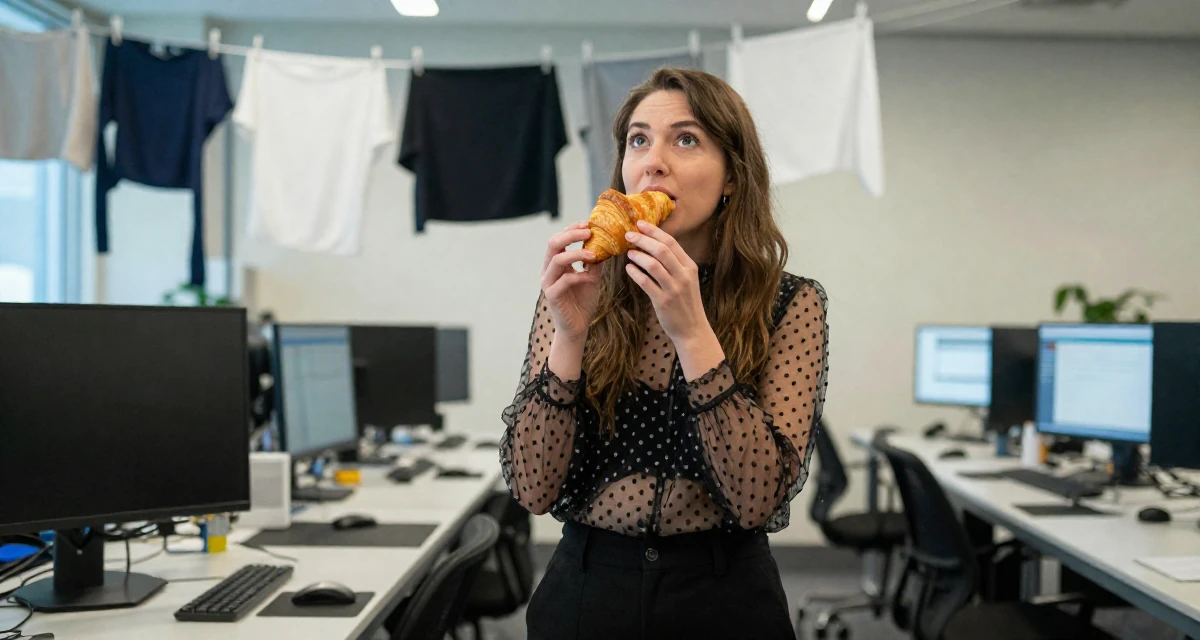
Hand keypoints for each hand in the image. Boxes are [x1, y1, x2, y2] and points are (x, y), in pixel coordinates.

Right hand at [542, 221, 600, 342]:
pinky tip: (592, 278)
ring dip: (577, 253)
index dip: (572, 229)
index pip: (559, 239)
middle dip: (571, 234)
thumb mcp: (592, 277)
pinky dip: (580, 275)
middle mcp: (548, 270)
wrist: (577, 327)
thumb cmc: (583, 302)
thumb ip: (594, 262)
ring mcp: (548, 283)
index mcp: (555, 264)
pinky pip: (565, 280)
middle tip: (589, 232)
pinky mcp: (552, 295)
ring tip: (594, 254)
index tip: (589, 224)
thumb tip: (606, 243)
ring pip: (557, 260)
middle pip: (553, 243)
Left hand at [625, 220, 725, 378]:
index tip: (640, 223)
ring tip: (628, 252)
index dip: (654, 231)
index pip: (671, 242)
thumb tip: (653, 245)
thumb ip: (674, 264)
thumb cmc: (685, 303)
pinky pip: (646, 282)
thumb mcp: (686, 280)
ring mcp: (674, 289)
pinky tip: (629, 269)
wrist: (692, 330)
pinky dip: (635, 273)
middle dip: (643, 239)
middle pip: (661, 250)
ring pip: (653, 264)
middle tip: (628, 234)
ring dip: (638, 255)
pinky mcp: (663, 301)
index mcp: (690, 267)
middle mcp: (684, 275)